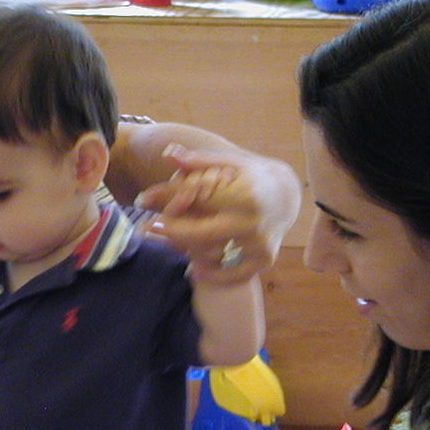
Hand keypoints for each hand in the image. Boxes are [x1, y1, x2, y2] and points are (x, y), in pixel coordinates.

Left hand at [138, 146, 298, 282]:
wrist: (288, 194)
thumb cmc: (251, 174)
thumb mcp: (228, 162)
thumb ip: (198, 161)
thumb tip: (168, 154)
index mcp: (242, 195)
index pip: (196, 199)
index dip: (165, 199)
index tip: (142, 200)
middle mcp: (252, 222)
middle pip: (198, 234)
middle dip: (169, 231)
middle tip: (146, 228)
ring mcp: (259, 244)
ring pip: (212, 255)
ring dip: (187, 251)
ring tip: (169, 243)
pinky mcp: (264, 259)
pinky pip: (233, 274)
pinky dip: (213, 275)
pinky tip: (194, 270)